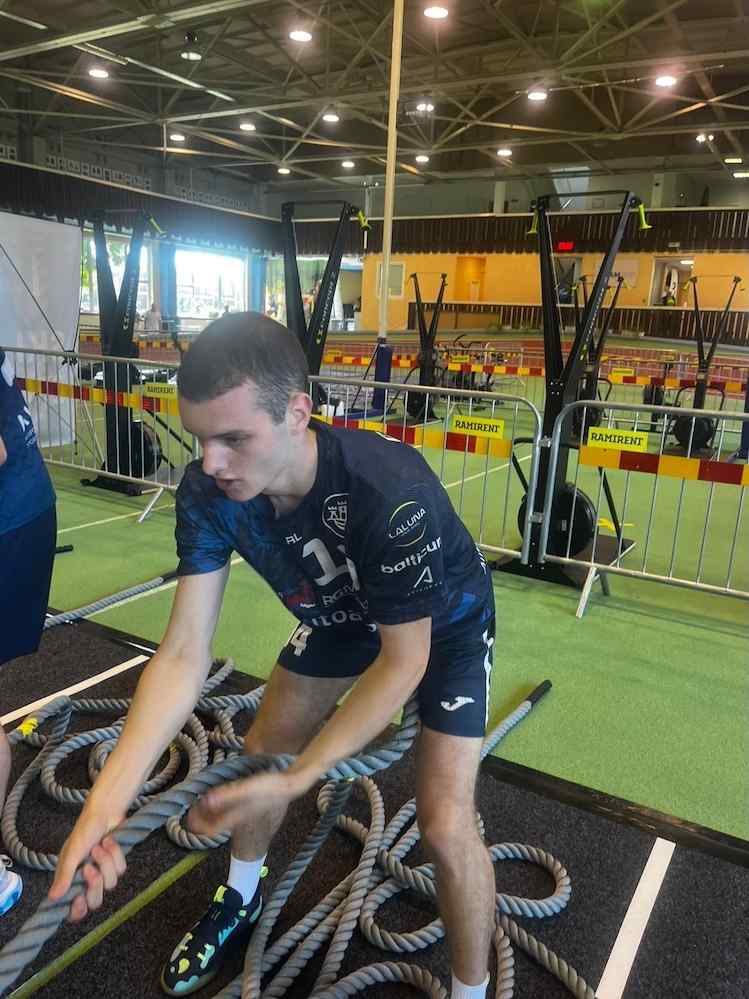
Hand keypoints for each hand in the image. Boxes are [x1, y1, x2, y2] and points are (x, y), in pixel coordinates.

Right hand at [48, 804, 125, 922]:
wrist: (106, 812)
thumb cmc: (84, 831)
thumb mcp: (72, 852)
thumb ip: (64, 875)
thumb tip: (52, 897)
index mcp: (71, 880)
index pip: (74, 909)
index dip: (77, 911)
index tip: (79, 899)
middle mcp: (87, 880)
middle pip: (95, 901)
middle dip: (94, 884)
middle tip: (89, 868)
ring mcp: (103, 873)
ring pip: (110, 884)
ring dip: (105, 862)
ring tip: (99, 847)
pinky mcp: (116, 864)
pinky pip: (121, 870)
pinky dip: (116, 854)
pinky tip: (109, 842)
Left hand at [186, 770, 308, 838]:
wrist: (290, 787)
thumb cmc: (269, 788)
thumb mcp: (247, 789)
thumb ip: (227, 796)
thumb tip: (205, 801)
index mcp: (236, 818)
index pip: (212, 829)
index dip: (198, 826)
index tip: (188, 818)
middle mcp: (238, 819)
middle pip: (215, 824)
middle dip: (202, 818)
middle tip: (192, 807)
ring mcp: (243, 814)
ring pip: (221, 818)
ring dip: (210, 813)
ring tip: (202, 801)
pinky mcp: (248, 807)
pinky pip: (229, 812)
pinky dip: (219, 808)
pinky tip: (219, 798)